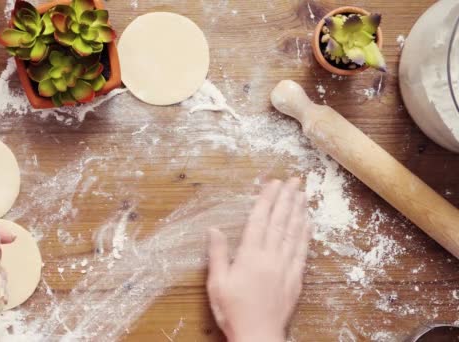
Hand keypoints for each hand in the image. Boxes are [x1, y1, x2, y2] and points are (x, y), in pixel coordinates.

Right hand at [207, 179, 311, 341]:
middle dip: (287, 198)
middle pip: (280, 222)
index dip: (266, 199)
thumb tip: (213, 229)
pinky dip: (305, 234)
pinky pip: (302, 251)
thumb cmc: (232, 311)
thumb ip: (217, 254)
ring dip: (298, 211)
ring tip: (303, 194)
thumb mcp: (217, 283)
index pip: (259, 220)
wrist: (257, 336)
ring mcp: (285, 267)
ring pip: (293, 233)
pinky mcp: (295, 278)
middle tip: (294, 180)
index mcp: (249, 256)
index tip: (273, 182)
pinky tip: (308, 222)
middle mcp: (270, 257)